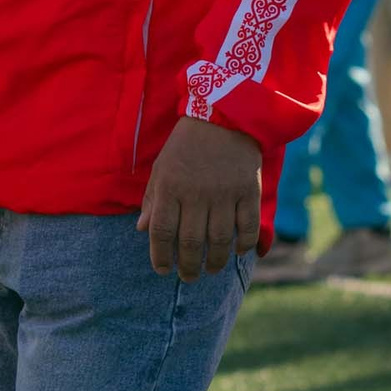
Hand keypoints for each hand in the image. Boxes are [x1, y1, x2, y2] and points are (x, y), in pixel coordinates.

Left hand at [137, 117, 261, 280]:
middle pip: (190, 242)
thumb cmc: (187, 143)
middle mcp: (196, 193)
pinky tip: (239, 251)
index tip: (163, 270)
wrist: (225, 113)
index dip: (160, 257)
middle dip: (188, 266)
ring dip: (215, 261)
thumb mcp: (162, 167)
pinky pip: (247, 225)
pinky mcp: (249, 188)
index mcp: (170, 187)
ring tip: (212, 269)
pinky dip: (244, 243)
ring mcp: (224, 192)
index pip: (161, 232)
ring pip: (219, 239)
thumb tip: (142, 229)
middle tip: (189, 277)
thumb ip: (152, 199)